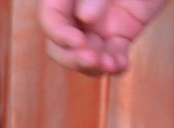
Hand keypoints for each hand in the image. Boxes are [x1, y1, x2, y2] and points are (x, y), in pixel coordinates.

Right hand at [39, 0, 168, 74]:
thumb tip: (85, 19)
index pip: (51, 19)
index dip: (59, 34)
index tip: (77, 42)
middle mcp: (76, 14)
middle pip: (60, 46)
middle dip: (73, 58)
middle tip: (92, 59)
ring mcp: (97, 28)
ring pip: (85, 57)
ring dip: (95, 67)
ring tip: (112, 65)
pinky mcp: (119, 36)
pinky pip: (112, 57)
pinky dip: (116, 65)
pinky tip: (122, 65)